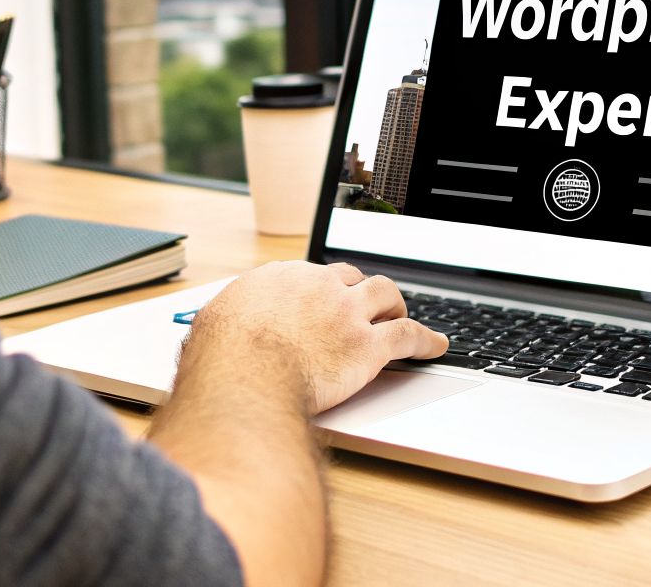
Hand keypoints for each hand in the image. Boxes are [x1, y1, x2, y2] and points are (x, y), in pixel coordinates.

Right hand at [182, 261, 448, 413]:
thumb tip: (214, 335)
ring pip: (386, 295)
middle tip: (364, 305)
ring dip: (395, 305)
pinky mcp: (368, 346)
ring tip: (401, 315)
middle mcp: (318, 287)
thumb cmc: (222, 358)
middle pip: (352, 277)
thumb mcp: (213, 326)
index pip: (312, 275)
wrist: (245, 375)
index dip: (322, 289)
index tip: (324, 299)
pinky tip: (437, 346)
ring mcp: (347, 314)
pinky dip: (426, 340)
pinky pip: (408, 336)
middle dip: (360, 291)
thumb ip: (226, 323)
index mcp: (281, 278)